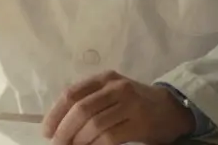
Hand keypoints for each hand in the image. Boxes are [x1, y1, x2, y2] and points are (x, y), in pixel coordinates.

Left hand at [42, 72, 194, 144]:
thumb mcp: (111, 92)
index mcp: (104, 78)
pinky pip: (110, 137)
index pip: (72, 94)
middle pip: (81, 109)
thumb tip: (59, 123)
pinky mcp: (140, 123)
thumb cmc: (134, 102)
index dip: (55, 114)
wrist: (171, 108)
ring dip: (79, 140)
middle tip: (58, 144)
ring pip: (94, 124)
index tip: (47, 131)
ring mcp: (130, 105)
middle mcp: (116, 88)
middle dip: (64, 130)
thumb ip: (89, 100)